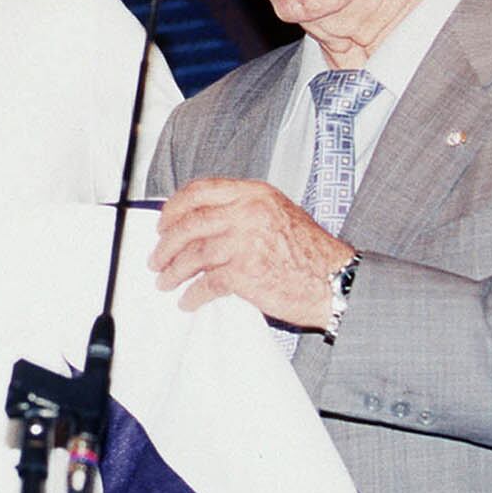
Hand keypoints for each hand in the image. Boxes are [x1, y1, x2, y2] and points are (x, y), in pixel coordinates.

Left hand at [148, 178, 353, 328]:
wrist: (335, 281)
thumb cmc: (310, 252)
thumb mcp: (278, 214)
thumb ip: (241, 211)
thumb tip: (200, 222)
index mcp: (255, 194)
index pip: (201, 191)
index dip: (174, 207)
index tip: (163, 223)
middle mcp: (248, 213)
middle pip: (189, 224)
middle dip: (166, 244)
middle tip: (156, 259)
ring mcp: (245, 242)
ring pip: (193, 254)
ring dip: (173, 271)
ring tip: (165, 281)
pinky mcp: (245, 272)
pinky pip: (207, 283)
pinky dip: (193, 294)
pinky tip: (188, 301)